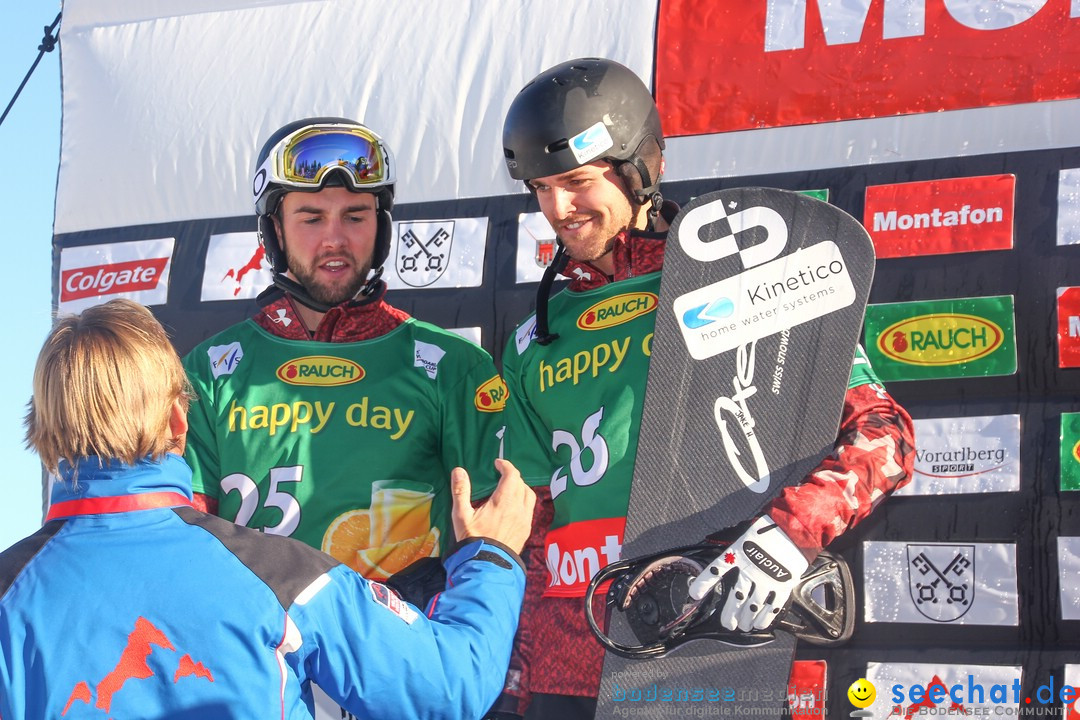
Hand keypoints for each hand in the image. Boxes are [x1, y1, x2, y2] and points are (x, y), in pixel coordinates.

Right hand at [451, 459, 535, 553]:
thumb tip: (459, 470)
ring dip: (521, 488)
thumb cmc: (473, 539)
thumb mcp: (461, 515)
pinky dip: (524, 501)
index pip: (512, 475)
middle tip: (501, 476)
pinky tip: (513, 507)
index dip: (506, 466)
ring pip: (529, 496)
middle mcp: (518, 508)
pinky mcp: (526, 530)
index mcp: (504, 501)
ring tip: (509, 489)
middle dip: (512, 476)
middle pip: (522, 484)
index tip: (497, 464)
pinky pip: (530, 509)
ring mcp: (524, 520)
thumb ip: (460, 491)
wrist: (487, 565)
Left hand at [687, 516, 808, 631]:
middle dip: (729, 613)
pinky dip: (765, 618)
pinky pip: (772, 606)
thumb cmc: (767, 531)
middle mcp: (750, 570)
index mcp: (738, 554)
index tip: (695, 594)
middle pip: (736, 597)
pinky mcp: (783, 585)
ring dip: (747, 619)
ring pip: (753, 606)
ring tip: (743, 626)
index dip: (704, 583)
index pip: (715, 570)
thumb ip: (733, 548)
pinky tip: (760, 624)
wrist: (793, 531)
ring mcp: (767, 579)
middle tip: (727, 623)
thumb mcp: (743, 534)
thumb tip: (716, 551)